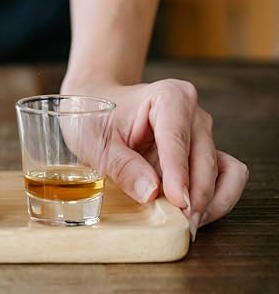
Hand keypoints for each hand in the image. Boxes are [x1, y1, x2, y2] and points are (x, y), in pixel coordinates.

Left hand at [63, 78, 248, 238]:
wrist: (97, 105)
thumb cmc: (95, 118)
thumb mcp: (95, 141)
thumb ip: (122, 165)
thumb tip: (151, 193)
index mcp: (169, 98)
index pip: (177, 139)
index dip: (179, 174)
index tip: (179, 201)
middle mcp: (194, 115)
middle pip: (205, 159)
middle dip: (197, 195)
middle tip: (181, 225)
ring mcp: (203, 135)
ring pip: (224, 171)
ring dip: (212, 201)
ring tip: (188, 224)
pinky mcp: (206, 153)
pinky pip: (227, 177)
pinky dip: (217, 199)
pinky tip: (194, 215)